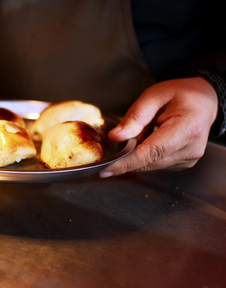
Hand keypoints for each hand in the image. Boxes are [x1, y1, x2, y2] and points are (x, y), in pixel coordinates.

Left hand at [99, 77, 218, 176]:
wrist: (204, 101)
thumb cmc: (181, 95)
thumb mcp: (154, 96)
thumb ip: (134, 117)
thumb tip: (116, 137)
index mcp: (187, 128)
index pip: (152, 152)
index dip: (126, 162)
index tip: (106, 169)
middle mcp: (191, 148)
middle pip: (148, 161)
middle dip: (127, 155)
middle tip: (120, 138)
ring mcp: (188, 159)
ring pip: (150, 164)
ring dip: (138, 153)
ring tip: (146, 130)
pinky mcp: (183, 163)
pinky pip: (155, 163)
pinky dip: (146, 154)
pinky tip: (151, 138)